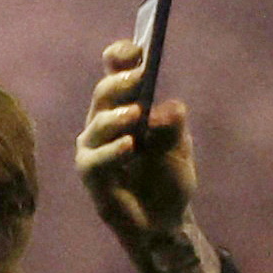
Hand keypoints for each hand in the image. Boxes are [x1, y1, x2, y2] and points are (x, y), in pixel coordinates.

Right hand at [75, 43, 210, 272]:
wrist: (166, 223)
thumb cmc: (169, 180)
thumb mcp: (180, 146)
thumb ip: (174, 124)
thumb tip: (166, 110)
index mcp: (125, 107)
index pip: (115, 72)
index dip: (120, 57)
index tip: (136, 49)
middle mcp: (104, 122)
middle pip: (103, 93)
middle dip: (120, 83)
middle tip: (140, 76)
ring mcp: (94, 148)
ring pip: (97, 124)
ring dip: (116, 117)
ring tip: (136, 115)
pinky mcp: (91, 176)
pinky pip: (95, 160)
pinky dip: (112, 151)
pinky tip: (129, 146)